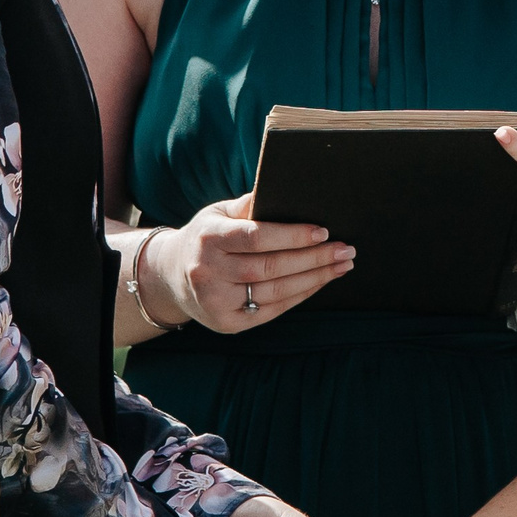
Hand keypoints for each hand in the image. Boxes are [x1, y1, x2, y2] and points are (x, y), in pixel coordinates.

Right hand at [150, 195, 353, 333]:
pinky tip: (319, 282)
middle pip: (270, 267)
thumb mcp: (218, 213)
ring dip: (314, 279)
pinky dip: (299, 296)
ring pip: (275, 292)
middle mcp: (208, 271)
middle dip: (313, 259)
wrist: (170, 276)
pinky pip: (272, 310)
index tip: (323, 231)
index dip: (292, 236)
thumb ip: (250, 204)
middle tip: (345, 249)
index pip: (256, 237)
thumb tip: (292, 192)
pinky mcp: (226, 323)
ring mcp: (216, 301)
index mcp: (207, 238)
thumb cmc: (205, 237)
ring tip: (340, 265)